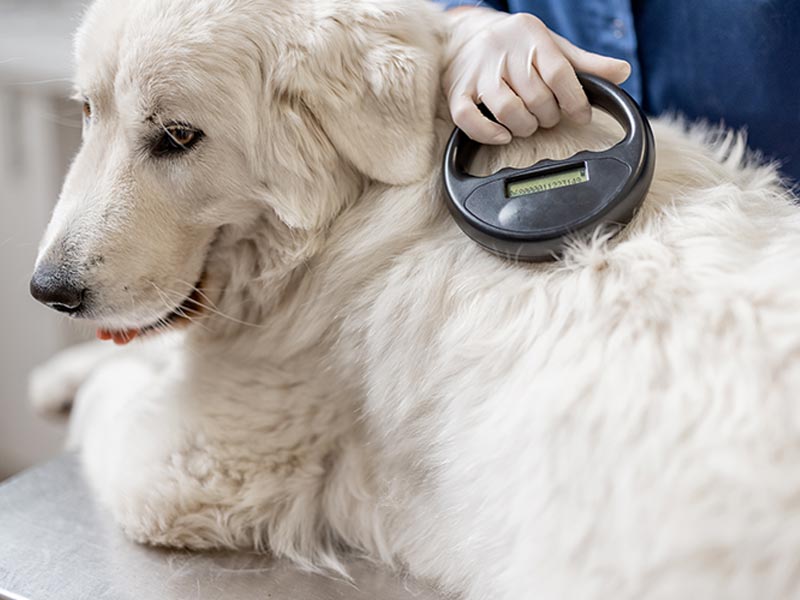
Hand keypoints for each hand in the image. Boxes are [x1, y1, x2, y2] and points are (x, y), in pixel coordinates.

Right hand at [442, 8, 631, 143]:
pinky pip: (469, 118)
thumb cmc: (516, 46)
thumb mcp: (552, 47)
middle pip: (536, 97)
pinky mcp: (456, 91)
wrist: (465, 35)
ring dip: (524, 126)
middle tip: (549, 117)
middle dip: (549, 116)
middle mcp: (502, 51)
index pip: (560, 74)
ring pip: (507, 110)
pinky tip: (503, 135)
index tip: (581, 115)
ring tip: (528, 124)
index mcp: (530, 36)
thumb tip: (622, 72)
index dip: (575, 101)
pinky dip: (488, 133)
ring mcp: (477, 72)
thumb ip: (585, 63)